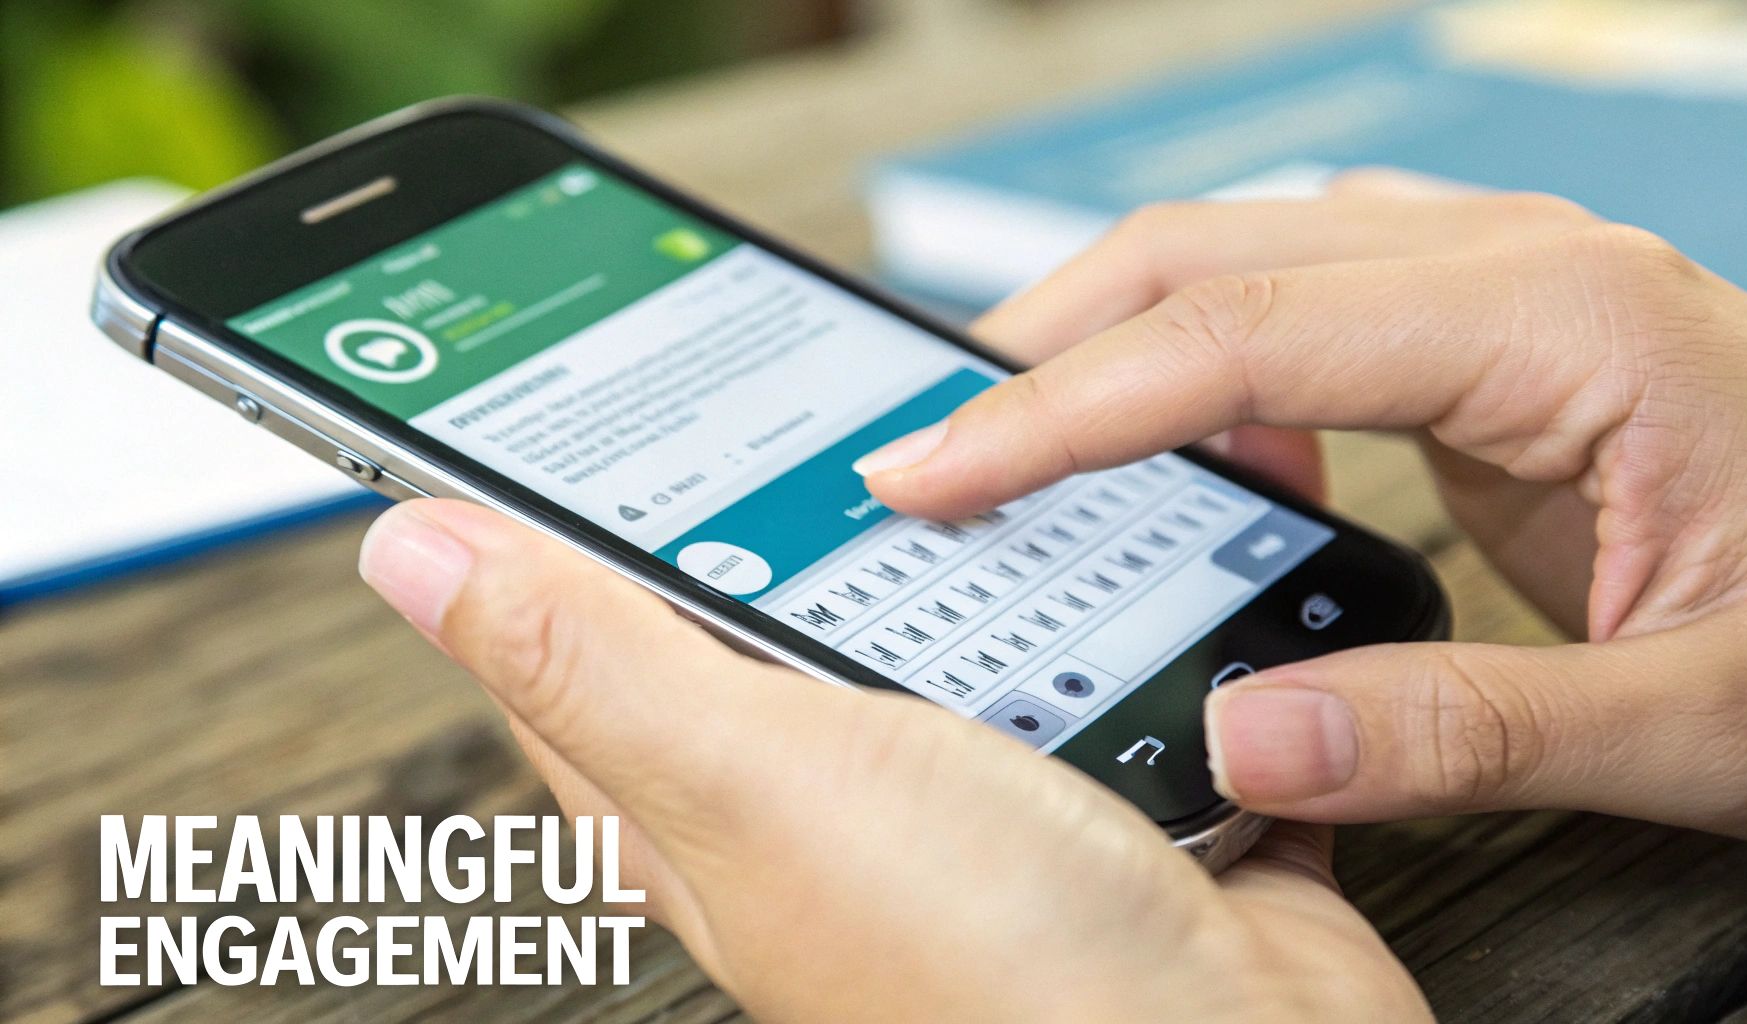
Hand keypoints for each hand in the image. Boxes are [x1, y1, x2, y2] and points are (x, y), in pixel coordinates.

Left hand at [358, 499, 1429, 1021]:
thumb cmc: (992, 983)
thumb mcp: (758, 781)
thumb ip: (597, 659)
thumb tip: (414, 553)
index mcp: (702, 796)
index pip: (579, 628)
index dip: (552, 508)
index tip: (568, 394)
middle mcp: (824, 792)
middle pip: (767, 596)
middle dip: (794, 487)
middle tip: (806, 372)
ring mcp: (966, 783)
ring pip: (936, 603)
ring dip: (966, 526)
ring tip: (982, 425)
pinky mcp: (1096, 776)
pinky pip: (1081, 641)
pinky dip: (1099, 580)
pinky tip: (1112, 525)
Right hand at [859, 170, 1746, 848]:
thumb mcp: (1704, 718)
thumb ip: (1470, 732)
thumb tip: (1249, 736)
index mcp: (1564, 322)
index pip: (1243, 332)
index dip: (1063, 406)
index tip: (937, 471)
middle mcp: (1515, 266)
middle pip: (1207, 252)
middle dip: (1042, 349)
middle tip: (929, 456)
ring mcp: (1496, 282)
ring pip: (1236, 260)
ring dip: (1108, 345)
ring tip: (1016, 456)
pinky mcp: (1481, 331)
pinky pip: (1291, 307)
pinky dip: (1194, 370)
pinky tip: (1183, 461)